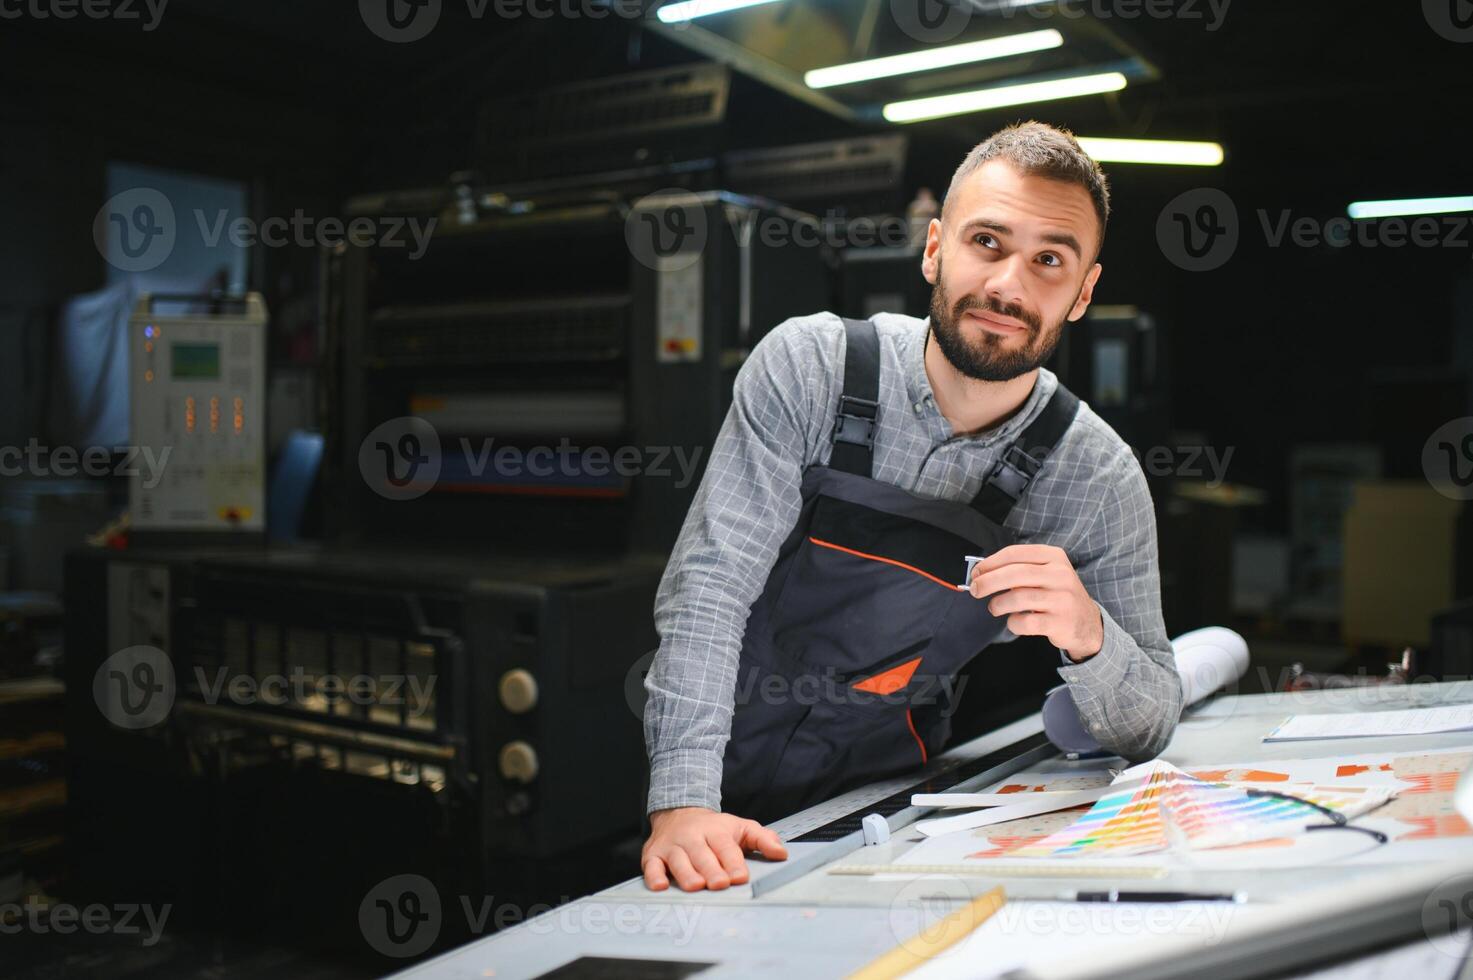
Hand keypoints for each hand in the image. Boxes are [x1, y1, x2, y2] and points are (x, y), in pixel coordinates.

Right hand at [641, 806, 787, 891]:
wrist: (678, 812)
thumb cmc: (713, 828)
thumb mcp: (740, 827)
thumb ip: (762, 839)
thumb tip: (781, 853)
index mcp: (715, 830)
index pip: (725, 846)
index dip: (733, 862)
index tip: (740, 877)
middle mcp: (692, 837)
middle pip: (702, 854)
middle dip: (711, 870)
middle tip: (720, 884)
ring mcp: (672, 846)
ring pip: (678, 861)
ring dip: (686, 874)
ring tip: (696, 886)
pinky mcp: (653, 855)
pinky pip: (651, 866)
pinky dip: (653, 876)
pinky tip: (660, 886)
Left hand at [968, 544, 1103, 659]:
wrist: (1087, 622)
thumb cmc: (1056, 594)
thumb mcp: (1045, 573)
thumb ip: (1019, 569)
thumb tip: (981, 573)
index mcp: (1054, 557)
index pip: (1015, 554)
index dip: (990, 563)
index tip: (976, 572)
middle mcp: (1060, 575)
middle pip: (1015, 574)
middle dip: (988, 582)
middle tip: (975, 590)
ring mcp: (1062, 599)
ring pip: (1018, 598)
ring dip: (998, 604)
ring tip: (994, 608)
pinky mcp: (1060, 622)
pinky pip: (1025, 622)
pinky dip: (1013, 623)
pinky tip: (1014, 621)